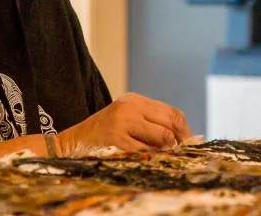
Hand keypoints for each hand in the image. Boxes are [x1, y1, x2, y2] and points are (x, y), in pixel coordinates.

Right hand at [56, 93, 190, 153]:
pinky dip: (149, 157)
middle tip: (179, 153)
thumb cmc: (103, 135)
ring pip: (162, 137)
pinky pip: (145, 151)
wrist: (72, 142)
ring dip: (165, 150)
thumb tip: (182, 139)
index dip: (184, 130)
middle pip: (170, 123)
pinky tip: (144, 159)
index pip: (172, 112)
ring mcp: (123, 121)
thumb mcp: (127, 120)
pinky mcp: (116, 138)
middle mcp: (130, 107)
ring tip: (158, 156)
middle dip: (179, 141)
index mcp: (135, 100)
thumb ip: (151, 124)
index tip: (188, 143)